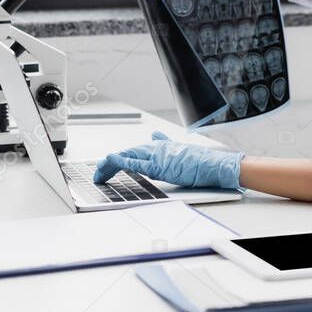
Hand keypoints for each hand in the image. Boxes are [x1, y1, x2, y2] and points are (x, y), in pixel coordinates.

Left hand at [93, 131, 243, 189]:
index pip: (136, 150)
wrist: (213, 165)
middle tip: (98, 173)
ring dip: (109, 165)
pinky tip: (108, 161)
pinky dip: (120, 160)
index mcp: (161, 146)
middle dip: (110, 164)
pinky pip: (135, 163)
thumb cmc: (201, 162)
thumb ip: (166, 144)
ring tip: (98, 174)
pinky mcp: (158, 165)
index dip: (121, 156)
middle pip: (128, 153)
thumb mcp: (181, 151)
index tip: (109, 162)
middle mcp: (156, 148)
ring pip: (127, 156)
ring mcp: (157, 156)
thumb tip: (155, 136)